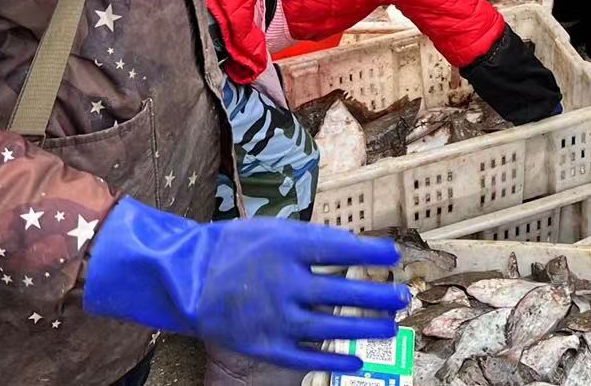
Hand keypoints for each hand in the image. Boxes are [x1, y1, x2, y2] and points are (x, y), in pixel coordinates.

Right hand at [83, 197, 409, 373]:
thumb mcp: (274, 229)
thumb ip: (312, 240)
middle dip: (378, 295)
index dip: (370, 254)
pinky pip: (306, 357)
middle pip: (342, 292)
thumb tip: (353, 247)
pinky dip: (334, 360)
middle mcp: (284, 283)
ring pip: (331, 328)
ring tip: (390, 325)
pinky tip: (358, 360)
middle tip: (404, 295)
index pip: (339, 250)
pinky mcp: (265, 346)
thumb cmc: (236, 248)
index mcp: (286, 248)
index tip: (394, 255)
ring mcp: (275, 318)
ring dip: (365, 328)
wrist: (186, 280)